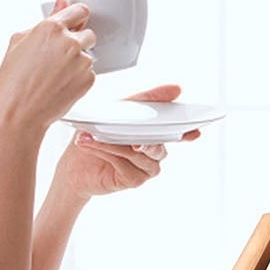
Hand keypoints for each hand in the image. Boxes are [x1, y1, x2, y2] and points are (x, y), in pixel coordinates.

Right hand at [0, 0, 97, 135]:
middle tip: (58, 57)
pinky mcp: (89, 80)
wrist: (19, 113)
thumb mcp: (19, 40)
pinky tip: (61, 85)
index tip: (75, 23)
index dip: (77, 18)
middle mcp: (70, 42)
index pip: (80, 10)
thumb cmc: (13, 79)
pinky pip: (90, 73)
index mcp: (51, 27)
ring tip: (55, 75)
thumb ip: (47, 18)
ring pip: (88, 55)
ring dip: (77, 61)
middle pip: (89, 33)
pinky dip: (79, 78)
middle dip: (78, 42)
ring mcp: (82, 62)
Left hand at [56, 81, 201, 201]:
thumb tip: (176, 89)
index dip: (187, 130)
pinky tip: (88, 143)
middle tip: (134, 140)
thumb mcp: (118, 111)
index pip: (176, 130)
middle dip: (143, 138)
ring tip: (92, 135)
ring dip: (112, 142)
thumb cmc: (97, 136)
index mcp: (155, 135)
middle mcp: (155, 153)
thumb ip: (146, 100)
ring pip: (138, 152)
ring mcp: (147, 169)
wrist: (74, 166)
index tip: (194, 130)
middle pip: (157, 143)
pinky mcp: (134, 180)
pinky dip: (104, 151)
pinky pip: (123, 163)